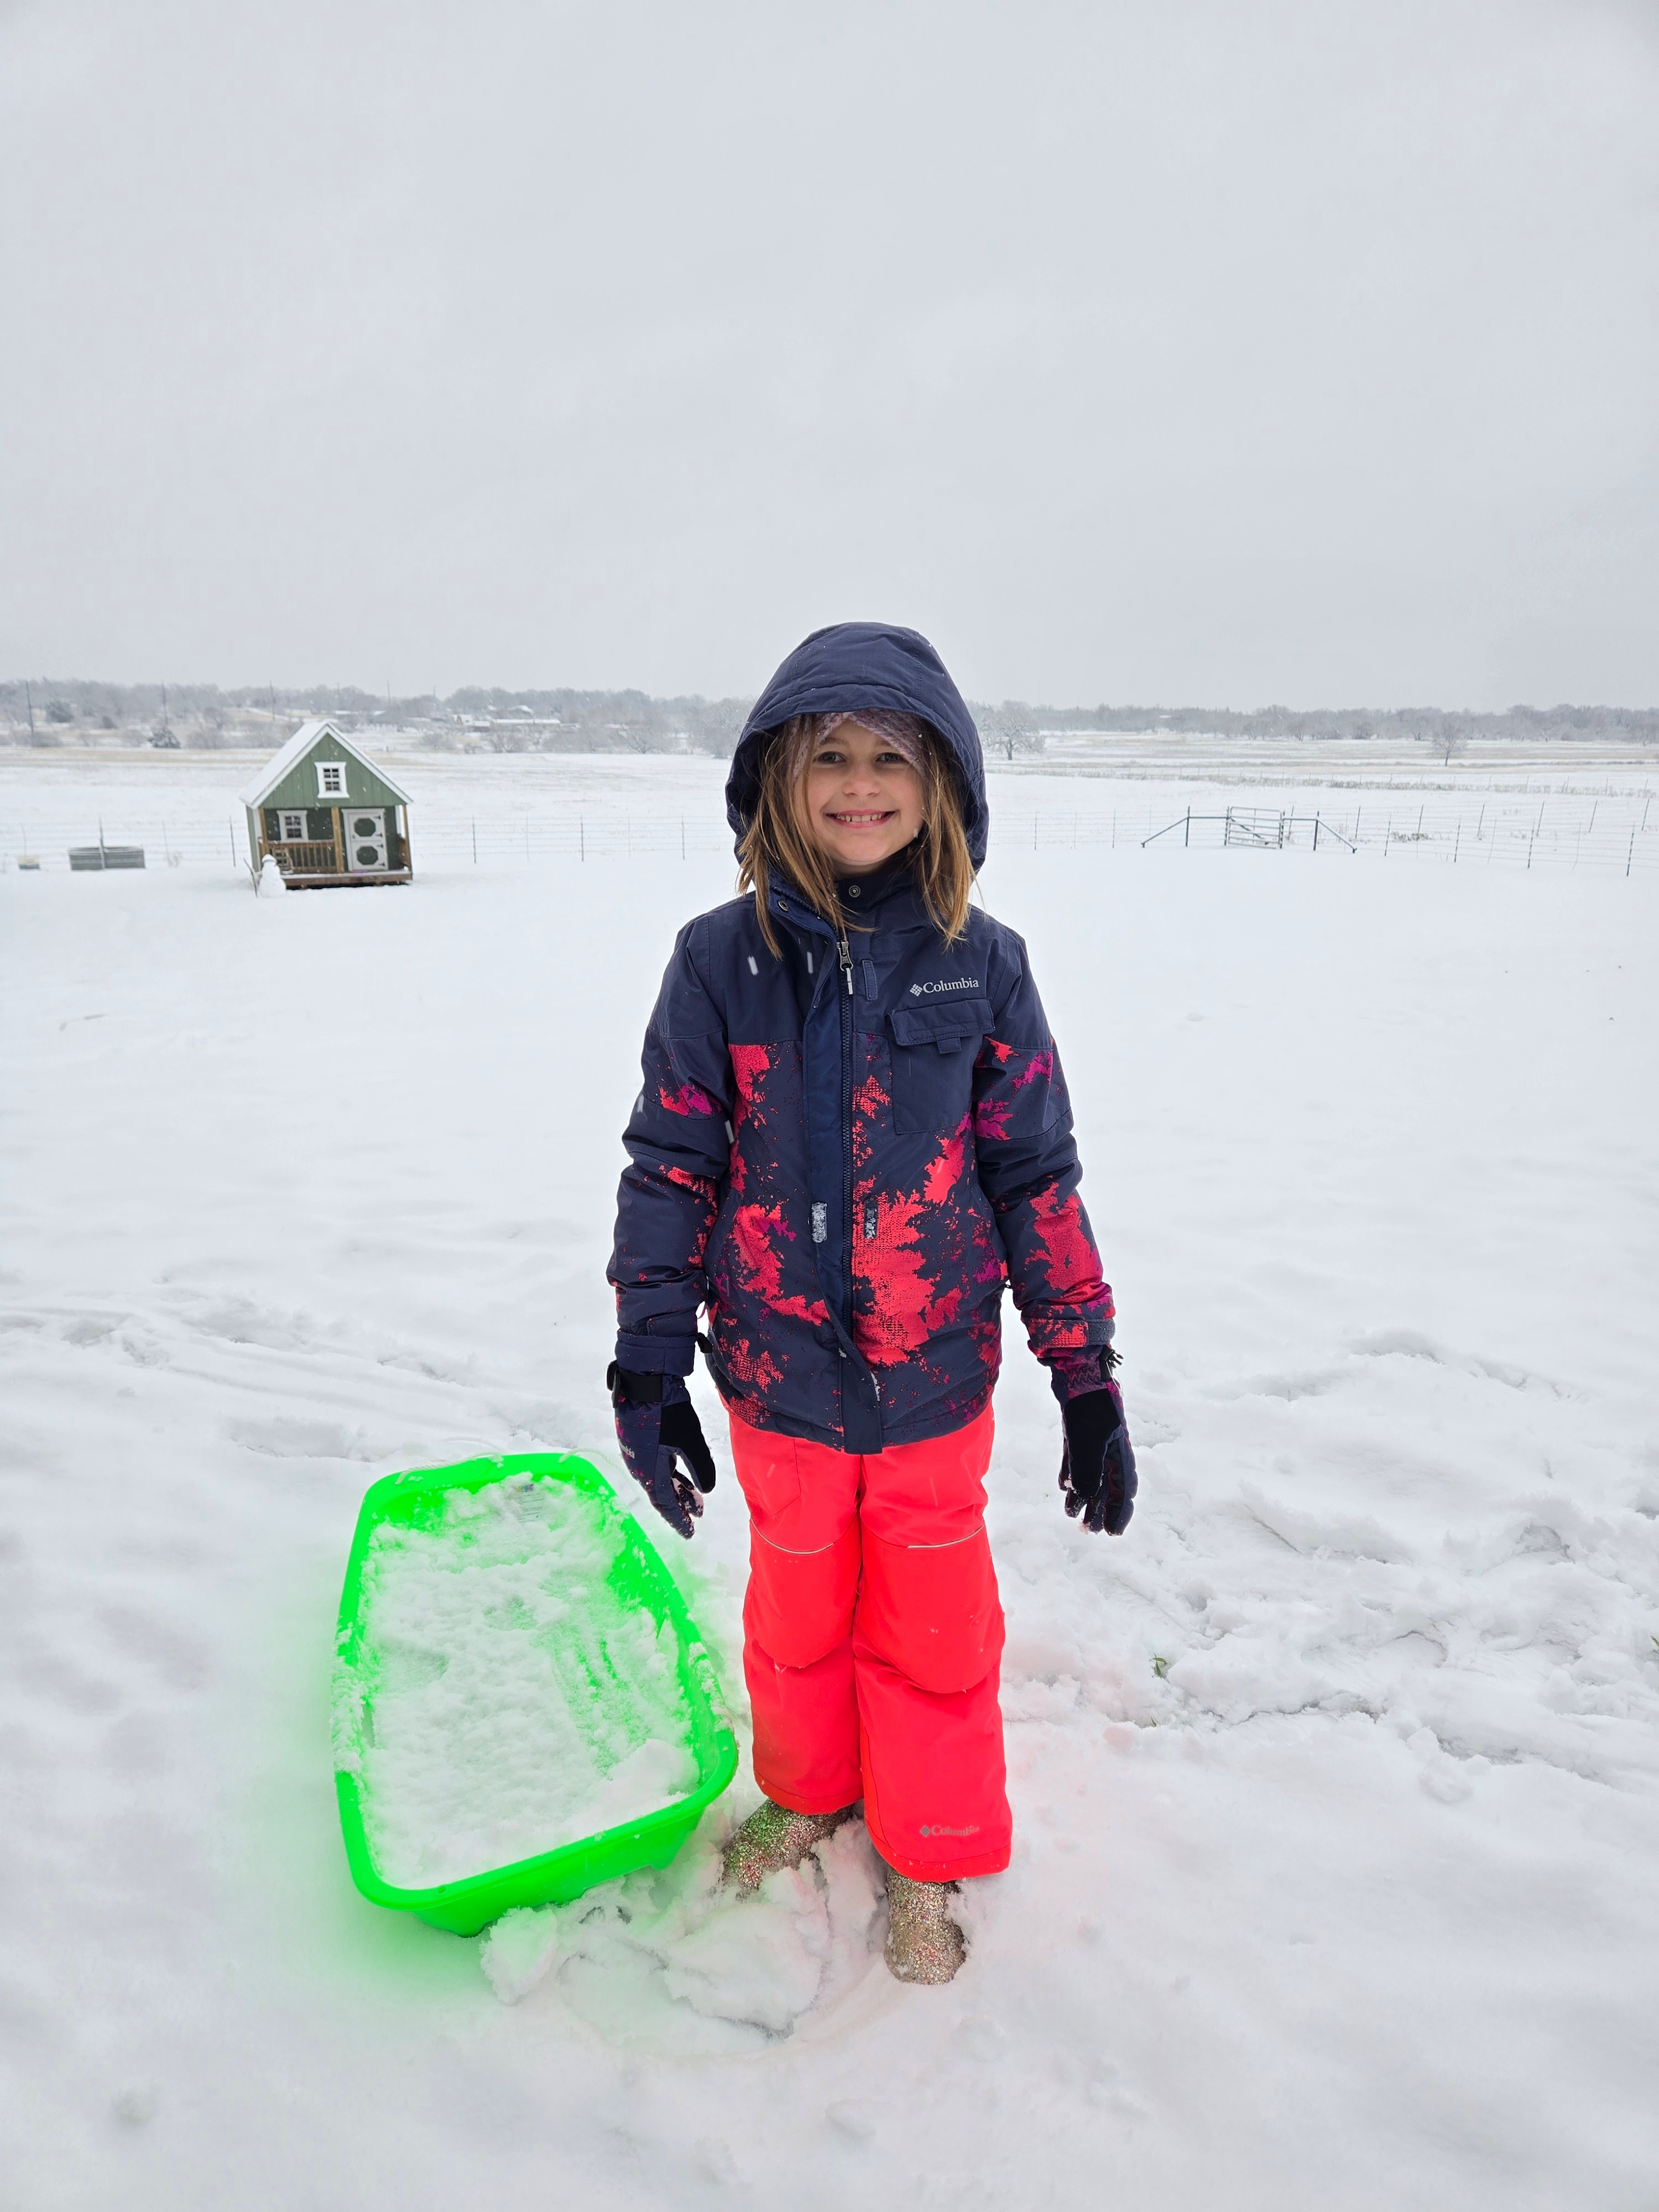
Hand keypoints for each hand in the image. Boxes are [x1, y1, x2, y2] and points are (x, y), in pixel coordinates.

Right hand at [607, 1364, 716, 1538]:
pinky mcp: (641, 1437)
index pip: (664, 1503)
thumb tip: (707, 1490)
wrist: (645, 1378)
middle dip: (680, 1504)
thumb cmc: (667, 1412)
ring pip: (661, 1476)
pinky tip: (684, 1469)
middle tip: (697, 1515)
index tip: (690, 1532)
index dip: (678, 1519)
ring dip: (679, 1486)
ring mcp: (638, 1451)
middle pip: (662, 1492)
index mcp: (648, 1470)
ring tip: (698, 1496)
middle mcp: (639, 1464)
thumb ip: (701, 1467)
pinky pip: (657, 1462)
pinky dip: (672, 1470)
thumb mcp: (690, 1440)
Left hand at [1059, 1379, 1136, 1535]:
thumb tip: (1086, 1498)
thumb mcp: (1087, 1441)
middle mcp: (1109, 1447)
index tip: (1112, 1533)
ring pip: (1090, 1474)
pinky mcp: (1077, 1429)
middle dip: (1099, 1510)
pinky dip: (1071, 1474)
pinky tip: (1064, 1487)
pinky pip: (1075, 1459)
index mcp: (1119, 1451)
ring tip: (1072, 1516)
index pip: (1124, 1489)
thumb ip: (1088, 1470)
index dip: (1120, 1512)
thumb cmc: (1088, 1405)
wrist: (1076, 1369)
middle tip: (1089, 1531)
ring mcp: (1093, 1438)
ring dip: (1083, 1496)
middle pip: (1107, 1486)